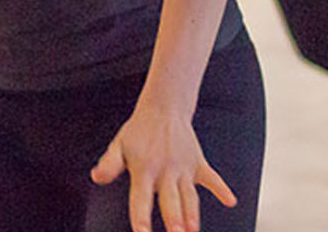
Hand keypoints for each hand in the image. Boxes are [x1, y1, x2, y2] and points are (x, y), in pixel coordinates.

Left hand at [91, 99, 235, 231]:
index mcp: (144, 169)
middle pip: (171, 200)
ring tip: (193, 229)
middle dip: (175, 219)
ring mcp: (184, 167)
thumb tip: (97, 177)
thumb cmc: (139, 131)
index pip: (141, 197)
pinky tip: (230, 201)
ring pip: (190, 196)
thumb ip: (109, 164)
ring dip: (192, 214)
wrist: (164, 108)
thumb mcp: (119, 145)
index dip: (141, 217)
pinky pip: (212, 178)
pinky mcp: (198, 163)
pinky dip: (221, 189)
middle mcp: (165, 170)